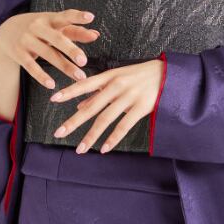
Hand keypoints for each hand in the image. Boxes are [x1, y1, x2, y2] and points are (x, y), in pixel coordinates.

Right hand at [0, 8, 99, 83]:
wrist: (5, 31)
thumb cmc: (37, 29)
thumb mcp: (53, 26)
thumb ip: (74, 31)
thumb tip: (96, 35)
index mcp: (49, 18)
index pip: (65, 16)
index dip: (77, 17)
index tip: (91, 17)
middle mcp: (38, 27)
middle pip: (57, 38)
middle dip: (71, 49)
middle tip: (84, 61)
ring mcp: (27, 40)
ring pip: (47, 54)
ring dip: (64, 66)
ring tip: (80, 77)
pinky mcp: (18, 53)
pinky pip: (31, 66)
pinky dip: (41, 76)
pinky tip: (52, 85)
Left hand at [49, 58, 164, 153]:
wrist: (169, 74)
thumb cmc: (141, 76)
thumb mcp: (119, 78)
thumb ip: (99, 92)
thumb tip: (79, 105)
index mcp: (110, 76)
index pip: (85, 84)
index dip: (69, 92)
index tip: (53, 99)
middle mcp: (117, 86)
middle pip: (91, 107)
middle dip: (74, 121)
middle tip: (59, 133)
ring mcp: (129, 97)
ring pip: (105, 119)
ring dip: (91, 136)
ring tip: (80, 149)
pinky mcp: (141, 108)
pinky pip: (123, 126)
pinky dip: (112, 139)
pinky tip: (103, 149)